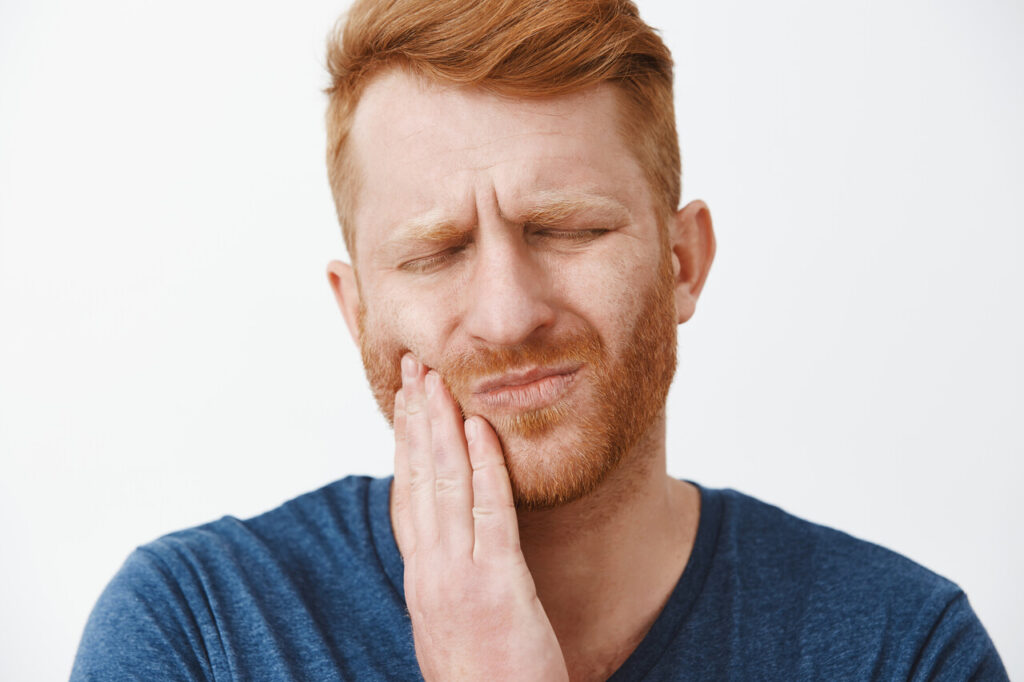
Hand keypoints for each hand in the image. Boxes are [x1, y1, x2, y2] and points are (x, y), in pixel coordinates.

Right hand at [391, 354, 568, 681]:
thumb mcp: (454, 626)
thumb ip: (450, 580)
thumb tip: (450, 544)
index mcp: (422, 581)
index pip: (405, 496)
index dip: (404, 443)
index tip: (406, 401)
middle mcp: (430, 574)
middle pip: (416, 480)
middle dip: (415, 419)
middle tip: (415, 368)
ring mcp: (459, 580)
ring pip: (443, 487)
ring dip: (440, 428)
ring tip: (440, 381)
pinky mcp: (497, 590)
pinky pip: (489, 516)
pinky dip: (483, 468)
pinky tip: (481, 431)